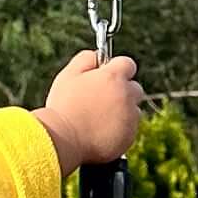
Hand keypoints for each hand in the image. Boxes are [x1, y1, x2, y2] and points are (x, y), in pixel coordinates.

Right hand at [36, 49, 141, 177]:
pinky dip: (120, 130)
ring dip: (123, 111)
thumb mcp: (68, 76)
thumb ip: (85, 59)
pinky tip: (100, 132)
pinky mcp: (129, 137)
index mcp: (113, 77)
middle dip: (122, 91)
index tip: (106, 76)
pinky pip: (130, 130)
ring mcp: (130, 118)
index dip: (116, 69)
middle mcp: (127, 96)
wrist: (63, 141)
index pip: (127, 64)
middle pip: (135, 88)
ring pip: (133, 110)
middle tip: (101, 99)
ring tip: (98, 119)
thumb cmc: (63, 107)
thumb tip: (97, 55)